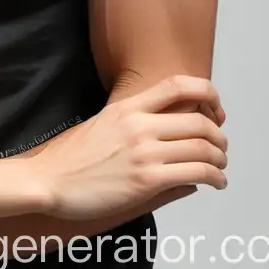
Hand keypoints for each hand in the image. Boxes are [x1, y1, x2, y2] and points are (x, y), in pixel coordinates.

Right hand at [38, 75, 227, 219]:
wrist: (48, 179)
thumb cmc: (70, 158)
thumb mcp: (101, 126)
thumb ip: (133, 125)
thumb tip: (167, 137)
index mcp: (126, 108)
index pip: (177, 85)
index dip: (207, 92)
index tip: (216, 110)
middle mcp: (138, 125)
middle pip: (199, 120)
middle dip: (219, 137)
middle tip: (221, 149)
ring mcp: (143, 152)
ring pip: (204, 148)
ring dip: (220, 160)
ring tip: (220, 169)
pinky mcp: (147, 180)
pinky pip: (197, 174)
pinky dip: (215, 178)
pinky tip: (215, 184)